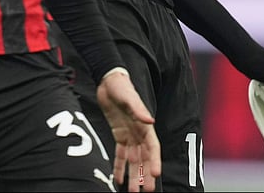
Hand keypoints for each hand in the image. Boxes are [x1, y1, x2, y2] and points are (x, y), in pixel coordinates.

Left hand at [96, 71, 160, 191]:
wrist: (108, 81)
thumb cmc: (121, 87)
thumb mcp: (129, 96)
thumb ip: (139, 109)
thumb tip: (150, 121)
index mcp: (145, 126)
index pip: (152, 147)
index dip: (154, 161)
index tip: (155, 175)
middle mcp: (139, 133)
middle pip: (144, 158)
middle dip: (145, 175)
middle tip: (146, 192)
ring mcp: (129, 135)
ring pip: (132, 160)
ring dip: (133, 176)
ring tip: (133, 192)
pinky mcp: (119, 135)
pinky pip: (119, 155)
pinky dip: (119, 167)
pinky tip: (118, 180)